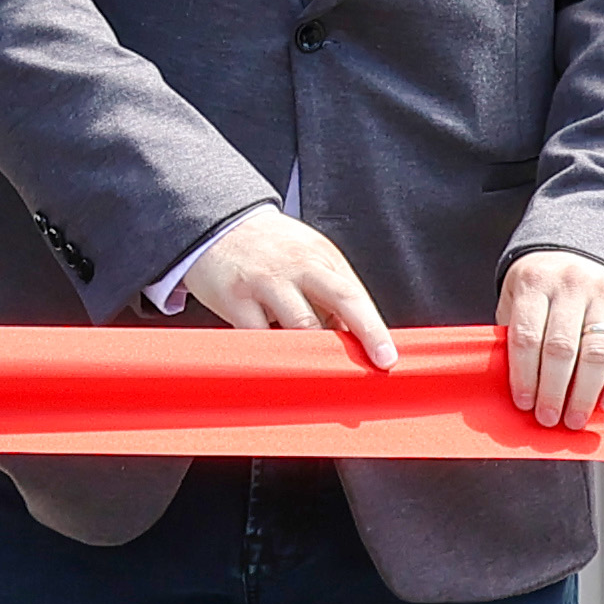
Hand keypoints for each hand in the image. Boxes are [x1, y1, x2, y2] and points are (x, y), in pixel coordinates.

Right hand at [172, 208, 400, 370]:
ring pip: (300, 324)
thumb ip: (331, 296)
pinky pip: (259, 337)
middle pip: (341, 300)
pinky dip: (273, 356)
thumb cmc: (270, 249)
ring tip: (324, 379)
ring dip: (316, 354)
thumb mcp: (308, 259)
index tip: (387, 358)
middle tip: (376, 366)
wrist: (216, 224)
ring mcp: (266, 281)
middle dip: (364, 334)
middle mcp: (299, 266)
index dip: (374, 329)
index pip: (355, 295)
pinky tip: (281, 369)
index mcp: (322, 257)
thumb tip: (353, 342)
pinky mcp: (235, 298)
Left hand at [494, 249, 603, 430]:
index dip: (525, 375)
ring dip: (585, 394)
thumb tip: (510, 385)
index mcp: (534, 282)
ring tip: (575, 418)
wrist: (584, 248)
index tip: (524, 403)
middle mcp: (571, 284)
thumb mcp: (517, 295)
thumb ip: (513, 332)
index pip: (527, 336)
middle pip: (562, 348)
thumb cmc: (543, 285)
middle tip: (549, 418)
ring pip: (597, 352)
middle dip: (554, 391)